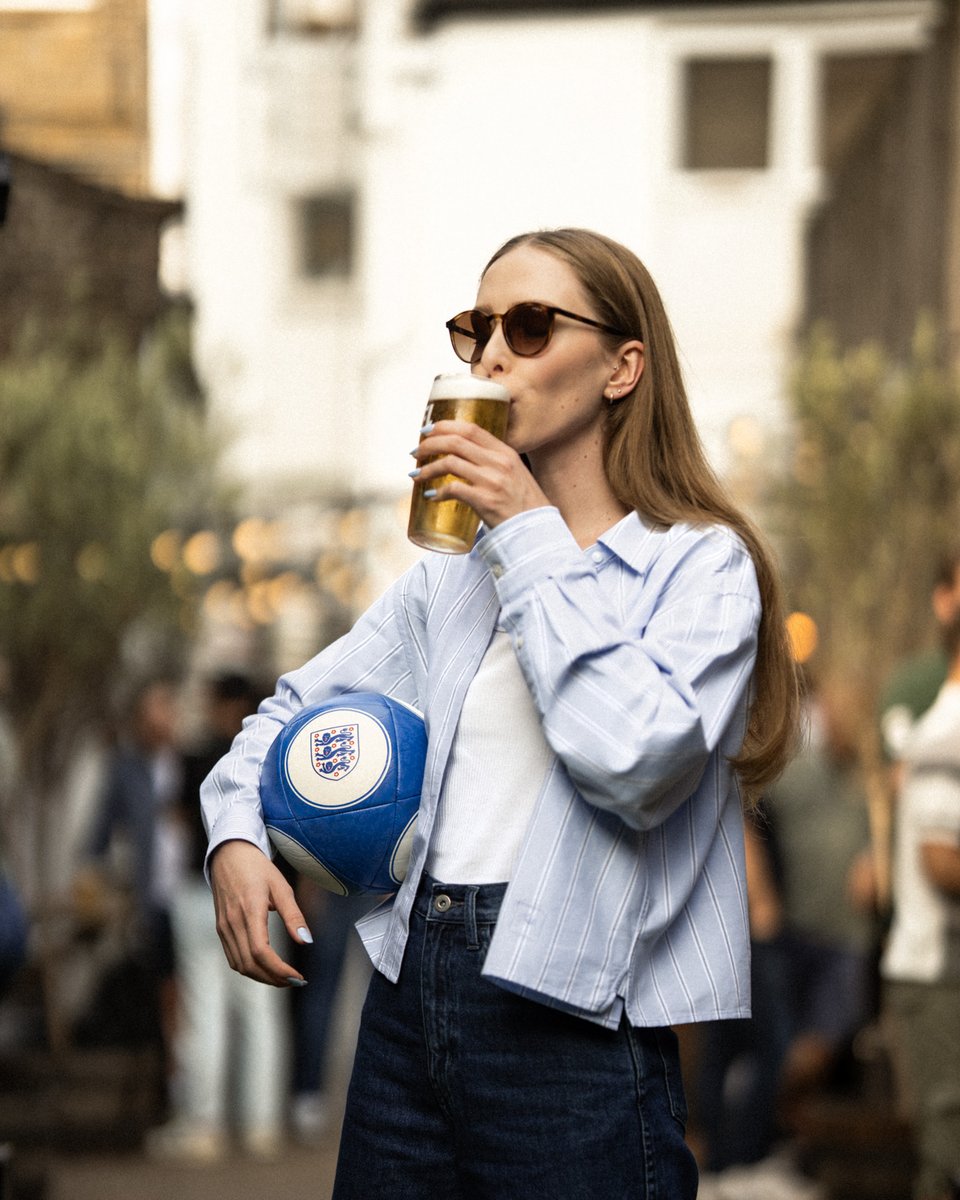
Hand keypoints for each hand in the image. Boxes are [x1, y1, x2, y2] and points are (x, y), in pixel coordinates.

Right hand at [209, 839, 311, 986]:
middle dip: (273, 978)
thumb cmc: (258, 868)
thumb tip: (306, 941)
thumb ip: (294, 916)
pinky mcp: (221, 929)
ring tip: (284, 977)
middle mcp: (233, 922)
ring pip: (240, 965)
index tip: (298, 976)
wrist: (229, 855)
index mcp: (250, 910)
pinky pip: (233, 957)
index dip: (279, 970)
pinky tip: (266, 967)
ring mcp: (224, 927)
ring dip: (262, 977)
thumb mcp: (281, 886)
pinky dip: (250, 968)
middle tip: (295, 980)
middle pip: (250, 964)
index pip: (261, 952)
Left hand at [412, 419, 548, 528]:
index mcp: (505, 452)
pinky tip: (431, 497)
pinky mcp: (484, 501)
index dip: (445, 426)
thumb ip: (494, 463)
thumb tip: (464, 458)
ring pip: (449, 463)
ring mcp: (491, 481)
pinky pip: (453, 489)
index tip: (427, 430)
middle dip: (429, 444)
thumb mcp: (515, 473)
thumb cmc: (524, 504)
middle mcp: (498, 463)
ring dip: (428, 469)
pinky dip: (437, 492)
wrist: (536, 529)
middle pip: (455, 442)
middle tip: (415, 453)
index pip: (471, 429)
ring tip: (417, 475)